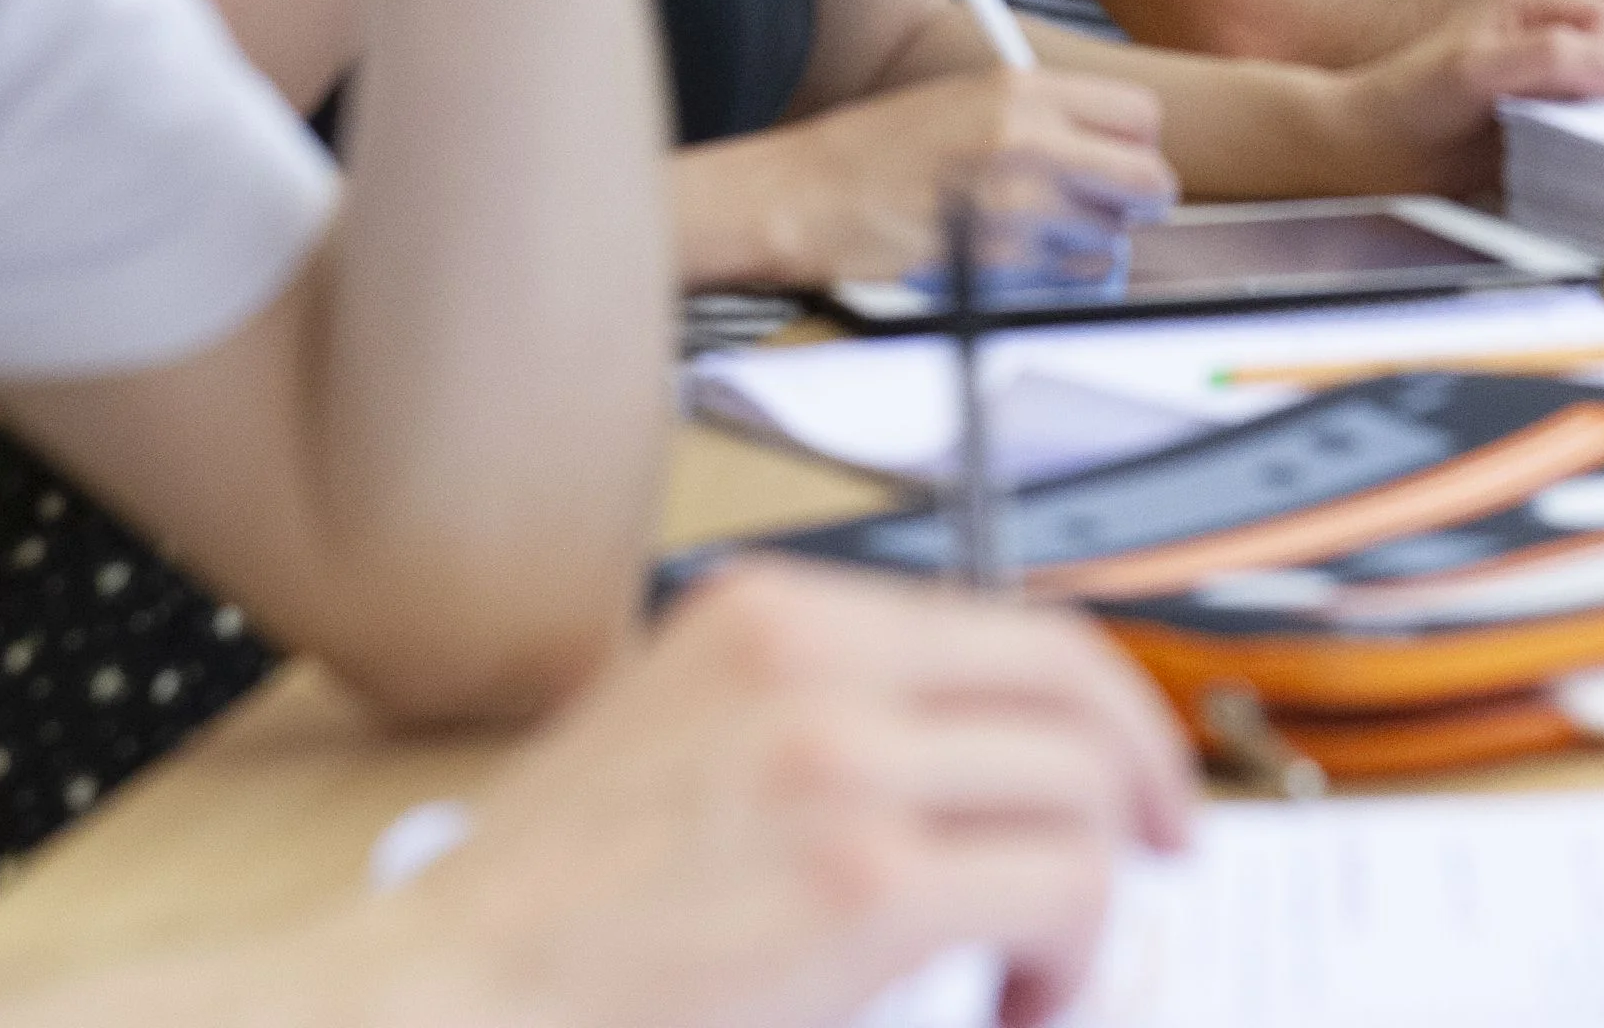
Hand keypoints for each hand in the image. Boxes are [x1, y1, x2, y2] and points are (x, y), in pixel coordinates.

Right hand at [382, 561, 1192, 1027]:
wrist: (443, 998)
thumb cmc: (547, 917)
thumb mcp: (678, 746)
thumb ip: (811, 722)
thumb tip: (963, 764)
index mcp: (767, 614)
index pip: (998, 619)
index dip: (1096, 702)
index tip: (1128, 772)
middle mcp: (810, 656)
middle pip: (1067, 678)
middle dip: (1141, 771)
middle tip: (1161, 849)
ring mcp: (838, 758)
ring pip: (1077, 786)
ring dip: (1090, 892)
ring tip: (1037, 975)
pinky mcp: (861, 876)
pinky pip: (1061, 884)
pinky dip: (1069, 957)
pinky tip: (1017, 1007)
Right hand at [695, 69, 1177, 286]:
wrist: (799, 196)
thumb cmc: (873, 153)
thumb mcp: (963, 101)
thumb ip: (1041, 117)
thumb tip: (1114, 149)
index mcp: (1019, 88)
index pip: (1141, 115)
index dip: (1136, 146)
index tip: (1117, 161)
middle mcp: (1026, 139)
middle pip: (1148, 181)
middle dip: (1133, 202)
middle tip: (1102, 208)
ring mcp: (1013, 206)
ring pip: (1111, 241)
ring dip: (1086, 246)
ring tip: (1030, 233)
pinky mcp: (996, 264)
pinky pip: (1068, 281)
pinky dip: (1051, 278)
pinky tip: (1007, 258)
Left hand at [1334, 0, 1603, 196]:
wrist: (1372, 149)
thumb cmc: (1414, 99)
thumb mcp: (1479, 70)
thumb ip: (1552, 60)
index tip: (1581, 98)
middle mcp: (1549, 30)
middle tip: (1561, 122)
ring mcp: (1549, 75)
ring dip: (1598, 122)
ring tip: (1551, 139)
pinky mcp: (1544, 115)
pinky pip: (1594, 127)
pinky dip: (1587, 143)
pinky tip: (1553, 154)